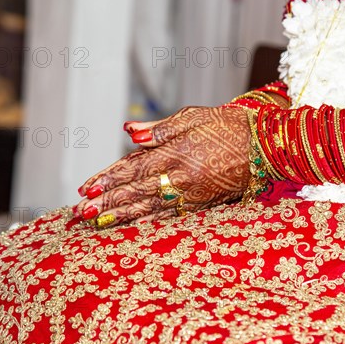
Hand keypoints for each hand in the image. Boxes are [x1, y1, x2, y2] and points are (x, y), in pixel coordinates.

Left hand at [74, 106, 251, 225]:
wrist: (263, 145)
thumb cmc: (228, 126)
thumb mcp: (194, 117)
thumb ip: (160, 128)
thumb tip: (129, 131)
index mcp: (176, 152)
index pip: (134, 167)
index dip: (109, 179)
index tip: (87, 188)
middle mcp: (181, 176)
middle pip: (136, 191)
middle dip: (108, 203)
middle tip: (82, 213)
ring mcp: (191, 193)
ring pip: (150, 207)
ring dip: (122, 216)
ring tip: (99, 224)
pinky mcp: (202, 203)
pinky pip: (170, 214)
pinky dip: (149, 221)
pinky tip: (133, 226)